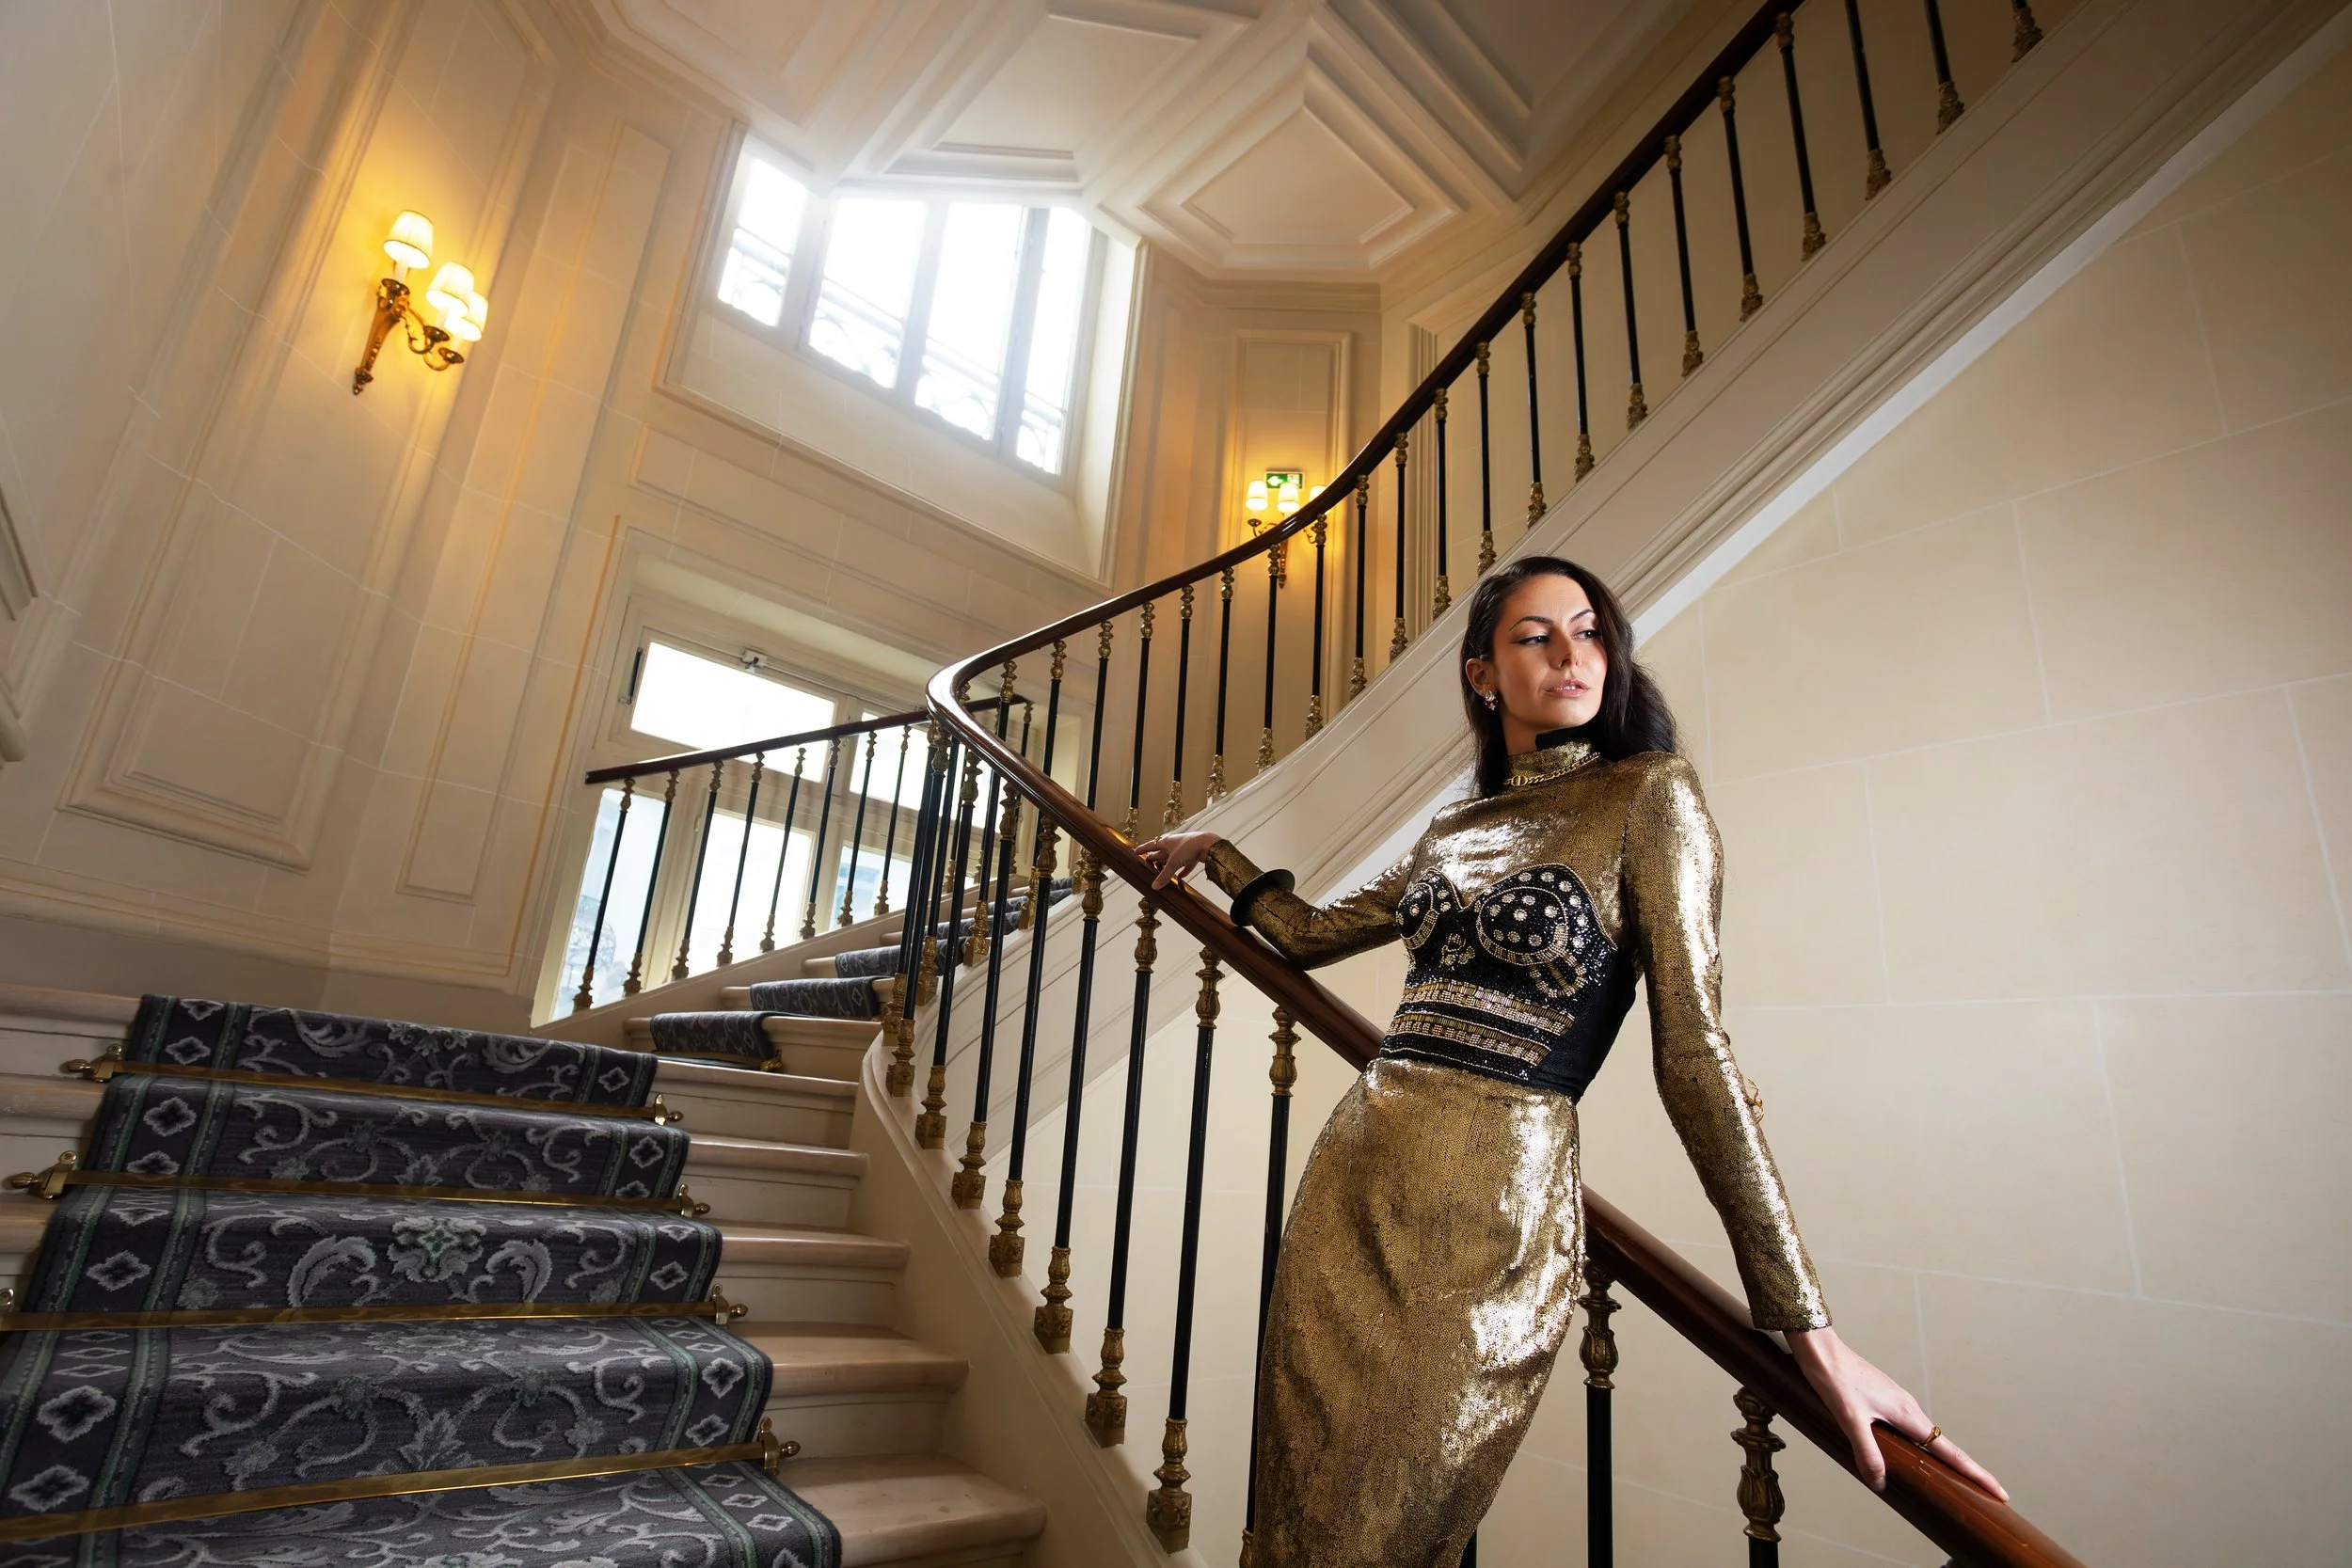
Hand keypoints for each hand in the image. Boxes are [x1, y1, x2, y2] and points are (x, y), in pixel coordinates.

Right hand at [1137, 831, 1222, 889]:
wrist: (1208, 844)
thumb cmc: (1188, 848)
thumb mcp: (1173, 863)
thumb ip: (1164, 875)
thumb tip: (1154, 887)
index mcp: (1166, 842)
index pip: (1151, 845)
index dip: (1143, 849)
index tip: (1136, 851)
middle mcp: (1174, 844)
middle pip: (1162, 851)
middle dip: (1155, 856)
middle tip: (1148, 861)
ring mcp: (1185, 849)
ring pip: (1173, 857)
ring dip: (1168, 863)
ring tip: (1162, 869)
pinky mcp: (1194, 854)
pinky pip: (1186, 864)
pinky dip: (1183, 870)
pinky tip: (1181, 877)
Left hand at [1787, 1327, 2006, 1502]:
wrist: (1821, 1348)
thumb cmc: (1834, 1379)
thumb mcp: (1849, 1419)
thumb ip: (1867, 1452)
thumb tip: (1880, 1483)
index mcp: (1907, 1414)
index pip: (1950, 1451)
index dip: (1975, 1473)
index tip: (1999, 1490)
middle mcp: (1908, 1407)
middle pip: (1945, 1446)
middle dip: (1967, 1470)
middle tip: (1987, 1494)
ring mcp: (1897, 1402)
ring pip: (1926, 1436)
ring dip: (1943, 1458)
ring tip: (1955, 1481)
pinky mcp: (1884, 1399)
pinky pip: (1909, 1428)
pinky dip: (1920, 1445)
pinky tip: (1910, 1454)